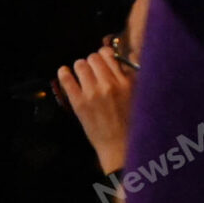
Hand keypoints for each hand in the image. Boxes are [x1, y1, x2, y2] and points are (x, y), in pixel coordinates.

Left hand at [56, 43, 137, 173]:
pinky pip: (67, 80)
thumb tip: (127, 56)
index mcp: (127, 82)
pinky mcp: (79, 103)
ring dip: (80, 67)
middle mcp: (110, 85)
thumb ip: (133, 76)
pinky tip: (64, 72)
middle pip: (93, 57)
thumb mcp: (139, 97)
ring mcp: (93, 93)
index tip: (103, 60)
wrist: (119, 147)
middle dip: (92, 61)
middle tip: (92, 69)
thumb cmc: (132, 124)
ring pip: (80, 65)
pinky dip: (64, 73)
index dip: (104, 55)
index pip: (109, 55)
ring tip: (81, 73)